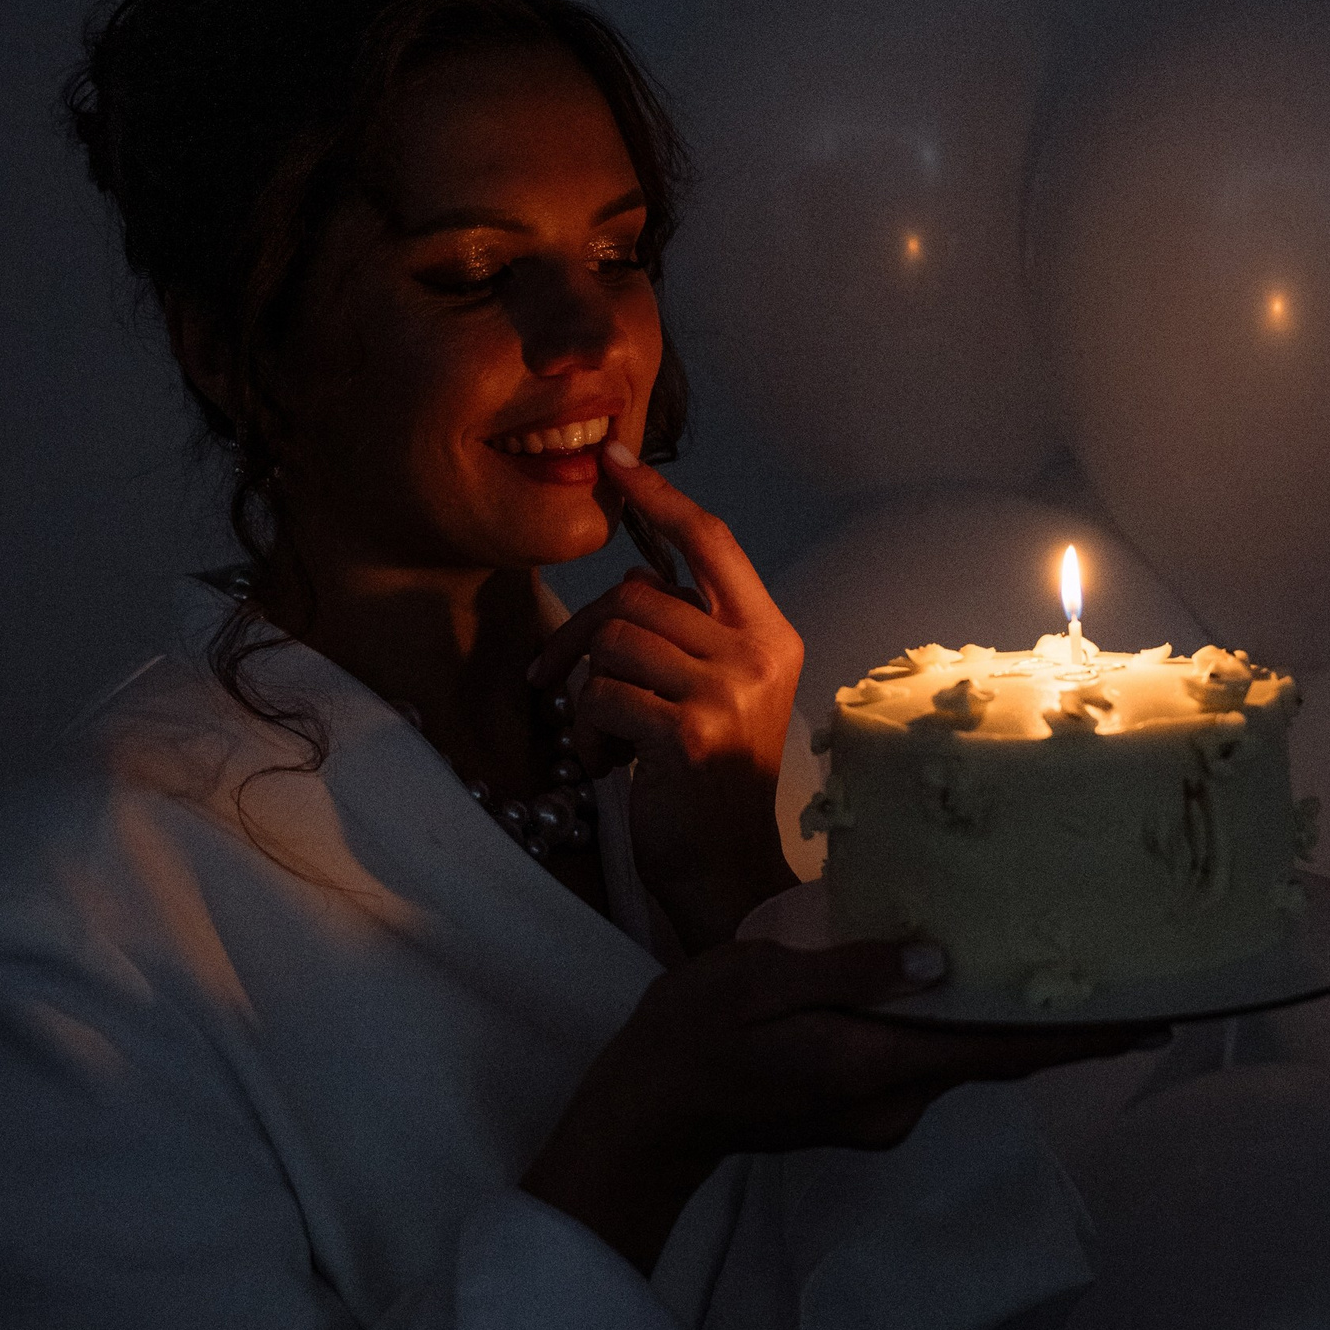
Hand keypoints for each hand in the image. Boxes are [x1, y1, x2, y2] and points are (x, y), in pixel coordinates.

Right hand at [520, 933, 1166, 1273]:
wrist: (648, 1112)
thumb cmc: (694, 1036)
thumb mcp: (763, 980)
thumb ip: (853, 970)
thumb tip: (942, 961)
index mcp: (876, 1067)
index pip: (1001, 1053)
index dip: (1080, 1038)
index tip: (1153, 1020)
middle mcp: (894, 1102)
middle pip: (996, 1058)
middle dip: (1060, 1024)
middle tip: (1126, 977)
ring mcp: (880, 1112)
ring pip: (963, 1058)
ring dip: (1008, 1022)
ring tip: (1056, 965)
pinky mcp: (862, 1105)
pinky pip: (929, 1060)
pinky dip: (959, 1027)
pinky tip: (965, 984)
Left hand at [529, 446, 803, 950]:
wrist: (727, 871)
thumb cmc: (708, 781)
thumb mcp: (718, 691)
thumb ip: (690, 630)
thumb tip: (635, 575)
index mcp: (771, 634)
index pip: (712, 539)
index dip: (659, 495)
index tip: (614, 458)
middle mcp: (759, 654)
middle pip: (639, 593)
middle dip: (584, 632)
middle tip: (558, 678)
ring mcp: (728, 692)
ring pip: (614, 639)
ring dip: (586, 688)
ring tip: (606, 733)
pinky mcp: (689, 732)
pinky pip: (600, 694)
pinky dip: (587, 729)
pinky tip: (612, 762)